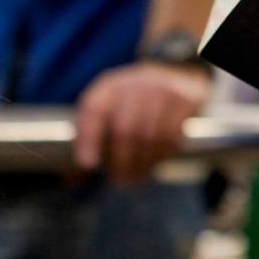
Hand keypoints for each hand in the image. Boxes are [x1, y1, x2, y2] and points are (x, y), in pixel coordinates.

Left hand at [73, 62, 208, 183]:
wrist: (182, 78)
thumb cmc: (138, 104)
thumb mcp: (114, 110)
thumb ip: (93, 139)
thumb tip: (73, 179)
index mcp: (111, 85)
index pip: (93, 109)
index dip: (87, 138)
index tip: (87, 164)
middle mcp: (136, 82)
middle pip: (124, 128)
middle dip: (120, 161)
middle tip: (120, 180)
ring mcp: (164, 89)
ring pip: (150, 136)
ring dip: (142, 164)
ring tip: (137, 177)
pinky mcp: (186, 100)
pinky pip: (172, 135)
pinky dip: (162, 155)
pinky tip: (156, 163)